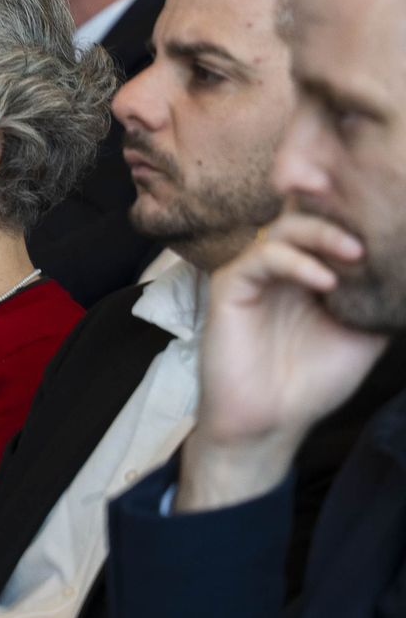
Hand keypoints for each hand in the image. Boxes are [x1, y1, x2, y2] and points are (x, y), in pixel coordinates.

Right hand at [179, 212, 389, 511]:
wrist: (271, 422)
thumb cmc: (313, 381)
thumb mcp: (365, 331)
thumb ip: (380, 293)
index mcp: (311, 269)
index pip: (330, 221)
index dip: (352, 204)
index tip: (386, 201)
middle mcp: (282, 264)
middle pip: (304, 210)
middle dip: (333, 195)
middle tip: (371, 206)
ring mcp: (254, 273)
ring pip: (285, 228)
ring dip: (323, 232)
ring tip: (356, 253)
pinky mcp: (231, 285)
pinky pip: (263, 258)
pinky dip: (296, 262)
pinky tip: (326, 282)